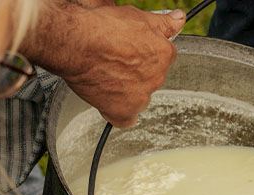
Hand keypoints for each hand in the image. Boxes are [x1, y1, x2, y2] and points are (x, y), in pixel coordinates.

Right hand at [21, 2, 184, 126]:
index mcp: (163, 55)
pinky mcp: (123, 111)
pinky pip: (126, 119)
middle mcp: (157, 78)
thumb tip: (179, 20)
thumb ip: (163, 23)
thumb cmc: (101, 27)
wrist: (74, 42)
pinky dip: (119, 112)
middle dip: (138, 71)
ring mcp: (141, 97)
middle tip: (117, 60)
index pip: (163, 57)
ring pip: (140, 96)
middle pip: (152, 77)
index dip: (146, 52)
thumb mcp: (137, 17)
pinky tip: (111, 102)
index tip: (133, 49)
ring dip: (128, 89)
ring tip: (108, 75)